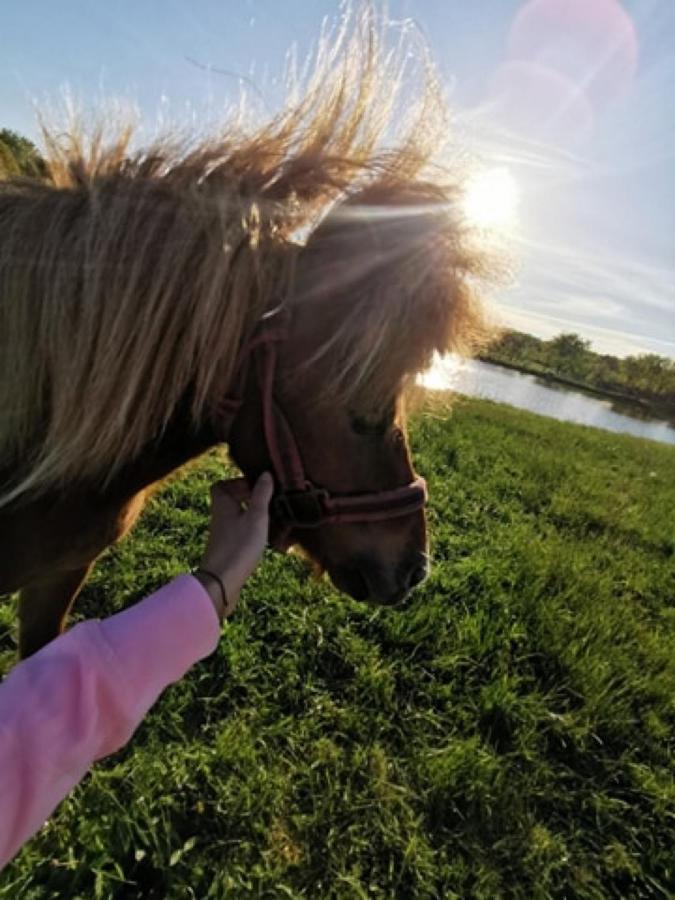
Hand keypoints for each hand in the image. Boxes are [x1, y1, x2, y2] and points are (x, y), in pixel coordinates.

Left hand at [196, 472, 273, 618]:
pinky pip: (239, 534)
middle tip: (267, 500)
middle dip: (247, 498)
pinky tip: (265, 539)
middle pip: (229, 501)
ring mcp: (222, 535)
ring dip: (251, 516)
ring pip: (236, 518)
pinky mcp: (227, 550)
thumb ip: (261, 495)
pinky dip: (251, 532)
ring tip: (271, 519)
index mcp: (223, 504)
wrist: (221, 583)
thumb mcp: (256, 517)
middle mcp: (219, 518)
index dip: (236, 482)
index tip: (256, 485)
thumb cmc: (239, 546)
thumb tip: (266, 474)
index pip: (221, 486)